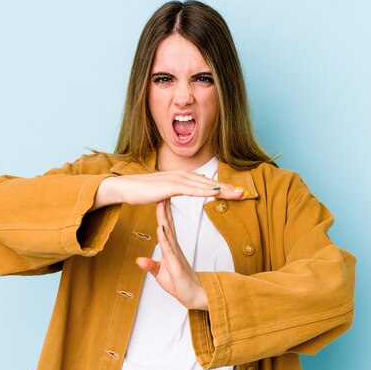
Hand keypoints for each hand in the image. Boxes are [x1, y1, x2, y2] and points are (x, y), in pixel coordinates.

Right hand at [92, 169, 244, 209]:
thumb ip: (178, 189)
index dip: (223, 188)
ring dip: (222, 190)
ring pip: (204, 185)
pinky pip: (191, 190)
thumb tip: (188, 188)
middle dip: (228, 188)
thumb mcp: (165, 191)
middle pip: (210, 182)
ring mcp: (176, 179)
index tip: (238, 193)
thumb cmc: (143, 191)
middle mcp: (182, 175)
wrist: (125, 188)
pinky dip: (205, 191)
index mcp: (183, 177)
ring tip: (237, 194)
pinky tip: (216, 194)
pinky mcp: (169, 186)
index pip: (207, 183)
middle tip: (245, 193)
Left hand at [136, 200, 207, 309]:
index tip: (159, 197)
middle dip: (164, 207)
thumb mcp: (160, 274)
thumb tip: (139, 260)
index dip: (162, 211)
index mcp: (170, 247)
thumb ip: (150, 266)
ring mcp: (175, 255)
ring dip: (164, 217)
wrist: (195, 296)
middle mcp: (174, 248)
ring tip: (161, 202)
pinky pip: (168, 249)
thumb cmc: (179, 284)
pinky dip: (164, 238)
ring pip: (168, 232)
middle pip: (168, 223)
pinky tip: (161, 228)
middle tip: (162, 190)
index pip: (165, 225)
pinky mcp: (175, 264)